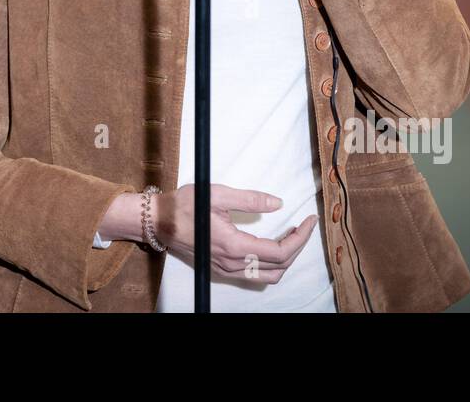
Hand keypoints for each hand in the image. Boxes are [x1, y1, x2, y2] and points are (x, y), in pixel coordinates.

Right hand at [153, 183, 317, 282]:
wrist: (159, 222)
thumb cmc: (184, 206)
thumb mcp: (218, 195)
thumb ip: (250, 199)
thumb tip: (278, 203)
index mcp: (235, 246)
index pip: (280, 251)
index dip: (301, 238)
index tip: (310, 221)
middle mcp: (233, 264)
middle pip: (279, 266)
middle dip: (298, 246)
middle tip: (305, 226)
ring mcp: (227, 270)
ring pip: (269, 276)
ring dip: (286, 259)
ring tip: (292, 236)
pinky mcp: (222, 269)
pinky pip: (255, 275)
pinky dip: (271, 264)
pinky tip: (272, 246)